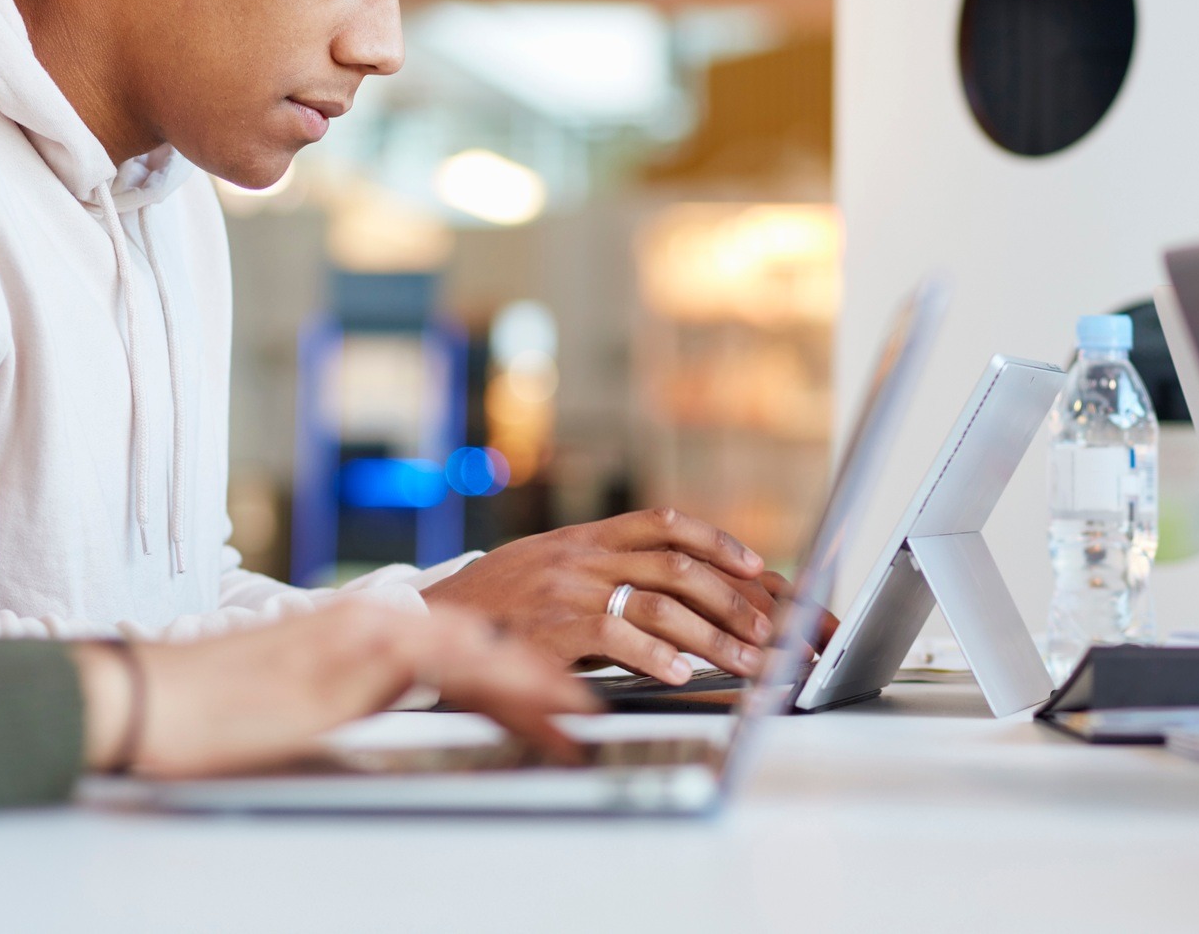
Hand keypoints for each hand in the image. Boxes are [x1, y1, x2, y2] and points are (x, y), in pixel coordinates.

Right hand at [72, 601, 598, 777]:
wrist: (147, 698)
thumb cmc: (206, 715)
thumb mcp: (300, 719)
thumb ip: (354, 719)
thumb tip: (397, 753)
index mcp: (360, 634)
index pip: (458, 647)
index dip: (513, 674)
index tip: (555, 700)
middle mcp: (372, 622)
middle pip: (480, 643)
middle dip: (538, 676)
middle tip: (586, 709)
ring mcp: (366, 633)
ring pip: (479, 650)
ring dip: (535, 683)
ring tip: (580, 716)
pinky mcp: (357, 655)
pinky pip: (451, 666)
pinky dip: (503, 685)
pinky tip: (535, 710)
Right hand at [420, 507, 783, 684]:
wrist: (425, 622)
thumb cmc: (495, 603)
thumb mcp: (550, 569)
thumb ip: (603, 572)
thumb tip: (664, 598)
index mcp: (587, 537)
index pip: (667, 524)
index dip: (719, 543)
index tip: (760, 568)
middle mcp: (584, 555)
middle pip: (680, 565)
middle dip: (736, 599)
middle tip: (773, 631)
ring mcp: (569, 587)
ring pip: (661, 601)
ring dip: (714, 634)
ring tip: (748, 662)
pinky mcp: (552, 626)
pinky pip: (615, 634)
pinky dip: (655, 654)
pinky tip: (681, 673)